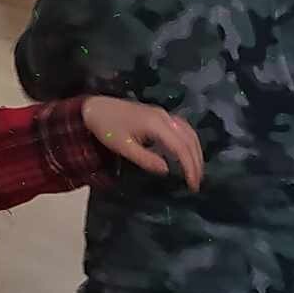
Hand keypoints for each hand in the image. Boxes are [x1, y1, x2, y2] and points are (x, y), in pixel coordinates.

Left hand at [83, 98, 203, 187]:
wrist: (97, 107)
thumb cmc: (107, 128)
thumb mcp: (123, 147)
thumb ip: (145, 159)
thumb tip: (167, 170)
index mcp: (155, 124)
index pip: (180, 146)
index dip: (189, 166)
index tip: (192, 185)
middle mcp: (164, 116)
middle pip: (189, 138)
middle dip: (196, 161)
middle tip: (197, 183)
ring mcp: (163, 114)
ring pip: (189, 131)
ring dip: (196, 151)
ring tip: (196, 171)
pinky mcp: (160, 115)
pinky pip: (182, 127)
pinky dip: (189, 142)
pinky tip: (187, 153)